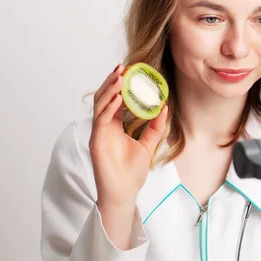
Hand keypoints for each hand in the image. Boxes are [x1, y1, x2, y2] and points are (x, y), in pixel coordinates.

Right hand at [89, 64, 168, 209]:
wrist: (124, 193)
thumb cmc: (132, 173)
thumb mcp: (148, 144)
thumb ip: (155, 126)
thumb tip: (165, 107)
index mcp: (114, 126)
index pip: (115, 100)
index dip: (120, 85)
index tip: (130, 70)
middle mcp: (104, 126)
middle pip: (104, 98)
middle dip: (112, 81)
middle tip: (122, 67)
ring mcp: (98, 133)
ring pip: (100, 105)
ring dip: (109, 89)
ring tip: (119, 76)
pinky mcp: (96, 141)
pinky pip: (101, 119)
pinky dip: (108, 106)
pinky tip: (117, 97)